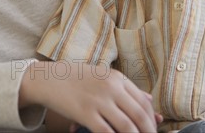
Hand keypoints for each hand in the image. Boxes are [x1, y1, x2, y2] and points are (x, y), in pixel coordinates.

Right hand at [20, 61, 158, 131]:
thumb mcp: (104, 77)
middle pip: (139, 114)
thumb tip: (150, 99)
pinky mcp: (85, 113)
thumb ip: (126, 88)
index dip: (152, 119)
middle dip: (148, 132)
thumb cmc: (78, 78)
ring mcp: (99, 100)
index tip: (154, 130)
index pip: (143, 101)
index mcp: (118, 78)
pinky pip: (106, 132)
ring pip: (126, 126)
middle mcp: (111, 87)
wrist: (50, 78)